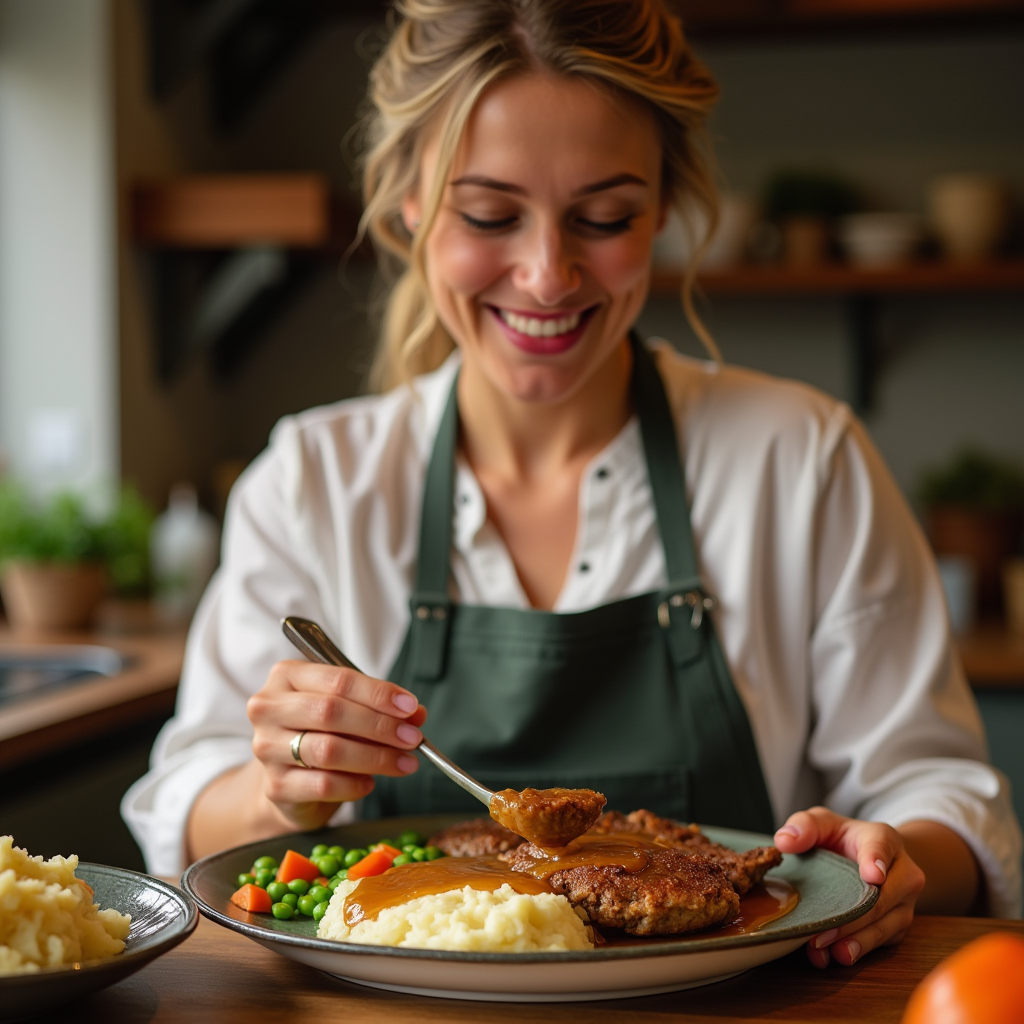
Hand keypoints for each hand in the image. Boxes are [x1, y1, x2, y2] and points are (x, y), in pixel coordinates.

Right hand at [245, 659, 427, 832]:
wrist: (288, 778)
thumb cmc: (319, 732)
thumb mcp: (348, 709)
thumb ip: (379, 707)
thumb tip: (416, 713)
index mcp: (286, 676)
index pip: (338, 680)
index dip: (378, 693)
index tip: (409, 707)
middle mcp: (269, 708)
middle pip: (331, 712)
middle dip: (380, 725)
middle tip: (412, 738)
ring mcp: (266, 748)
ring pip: (328, 750)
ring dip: (375, 757)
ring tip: (404, 762)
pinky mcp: (275, 785)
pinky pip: (323, 784)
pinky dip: (354, 784)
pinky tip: (370, 782)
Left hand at [773, 806, 924, 967]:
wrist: (867, 858)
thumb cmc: (842, 838)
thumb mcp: (821, 823)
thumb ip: (804, 825)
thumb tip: (785, 841)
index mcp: (884, 839)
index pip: (882, 847)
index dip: (876, 860)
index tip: (873, 876)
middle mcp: (904, 874)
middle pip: (883, 899)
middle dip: (853, 918)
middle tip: (822, 931)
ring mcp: (904, 904)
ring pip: (885, 927)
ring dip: (854, 941)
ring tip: (823, 948)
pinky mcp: (897, 927)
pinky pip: (882, 943)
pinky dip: (857, 950)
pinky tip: (831, 955)